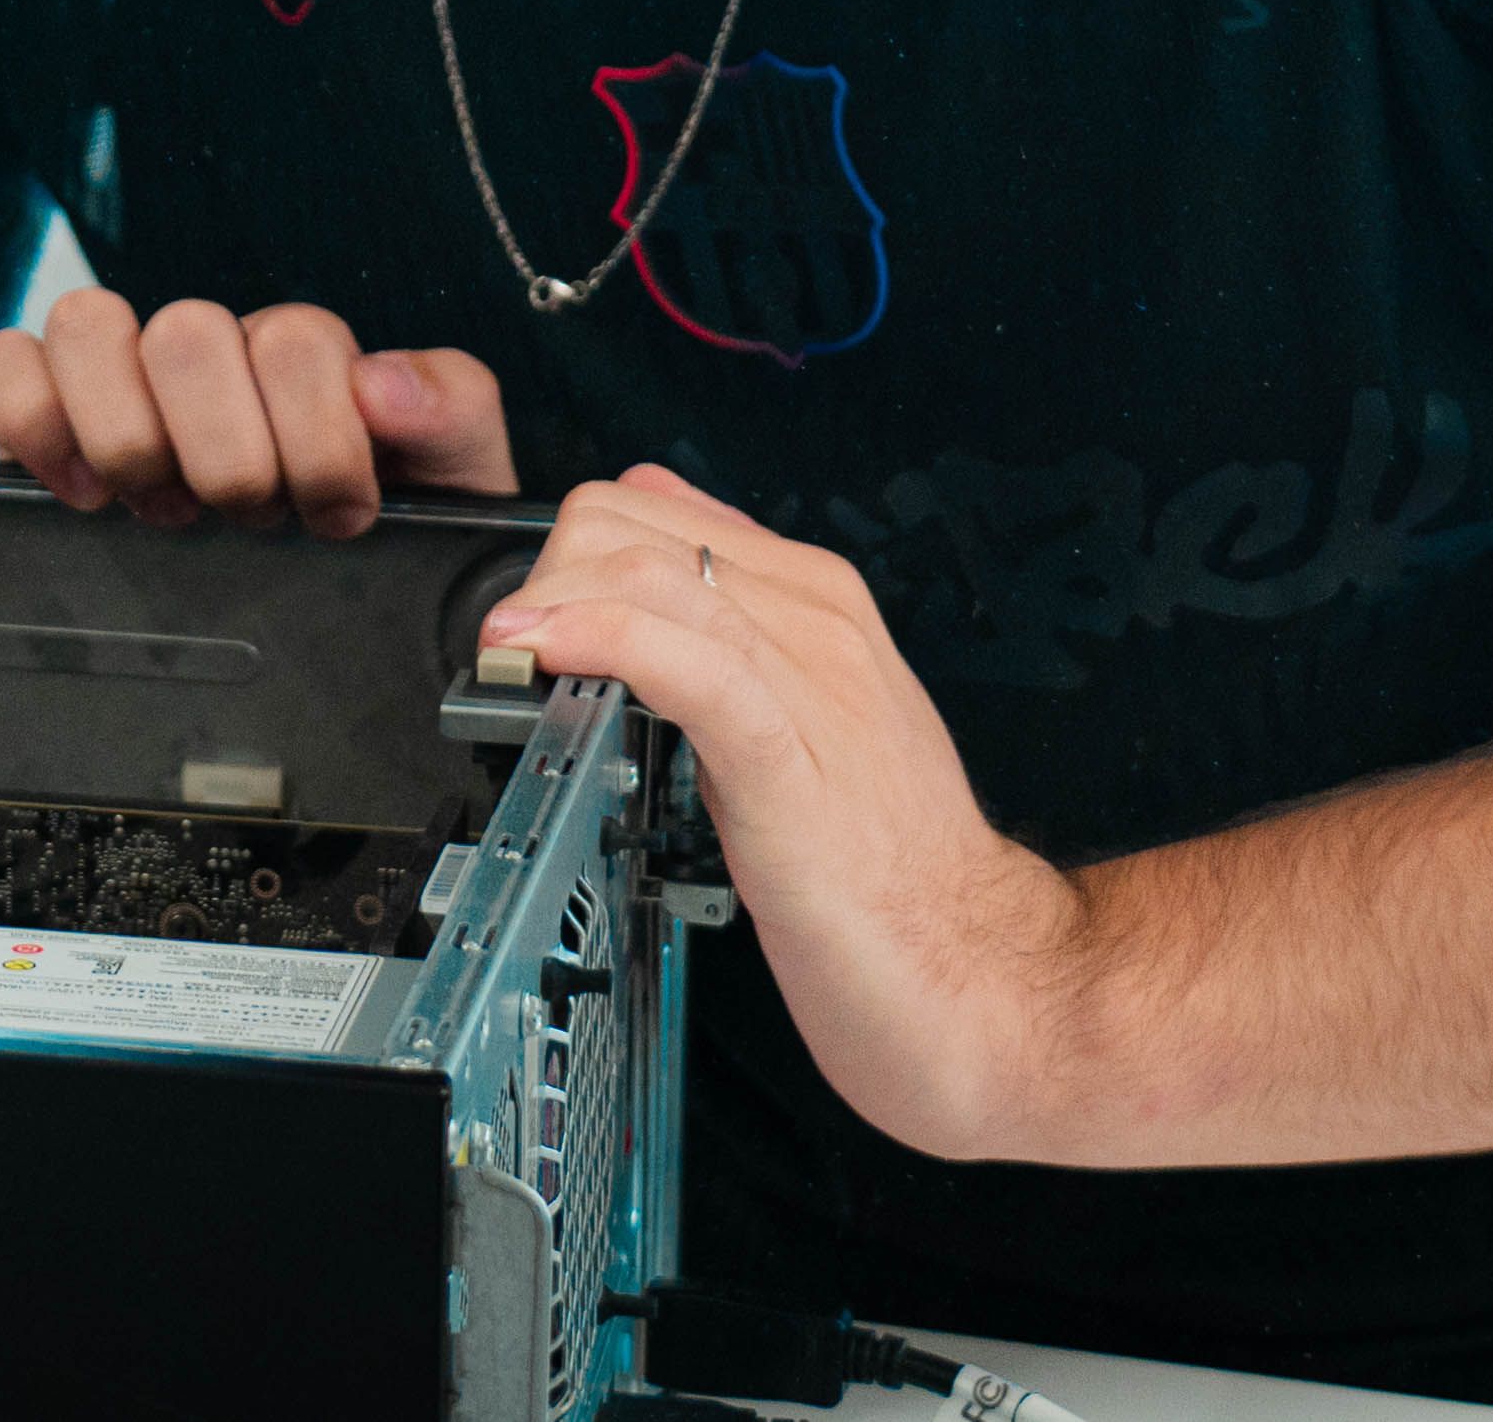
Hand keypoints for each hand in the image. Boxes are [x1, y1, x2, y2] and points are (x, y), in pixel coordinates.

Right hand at [0, 288, 511, 536]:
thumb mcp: (454, 472)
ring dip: (132, 437)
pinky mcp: (45, 414)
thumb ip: (450, 410)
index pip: (292, 339)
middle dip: (227, 456)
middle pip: (186, 332)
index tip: (342, 516)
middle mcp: (210, 350)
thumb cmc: (385, 521)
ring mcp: (122, 374)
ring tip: (170, 509)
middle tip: (252, 517)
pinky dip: (32, 421)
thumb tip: (380, 384)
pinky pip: (2, 365)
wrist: (339, 586)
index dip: (319, 443)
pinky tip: (83, 492)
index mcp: (304, 353)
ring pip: (86, 325)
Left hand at [479, 467, 1091, 1158]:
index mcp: (818, 604)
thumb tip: (647, 589)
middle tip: (513, 659)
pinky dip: (604, 640)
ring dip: (551, 601)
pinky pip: (688, 661)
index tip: (527, 626)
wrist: (986, 981)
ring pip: (649, 574)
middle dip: (544, 575)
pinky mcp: (794, 761)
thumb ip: (735, 659)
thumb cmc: (893, 877)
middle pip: (629, 526)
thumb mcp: (804, 732)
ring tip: (506, 656)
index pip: (651, 510)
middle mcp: (817, 621)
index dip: (566, 558)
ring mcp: (813, 683)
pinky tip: (550, 657)